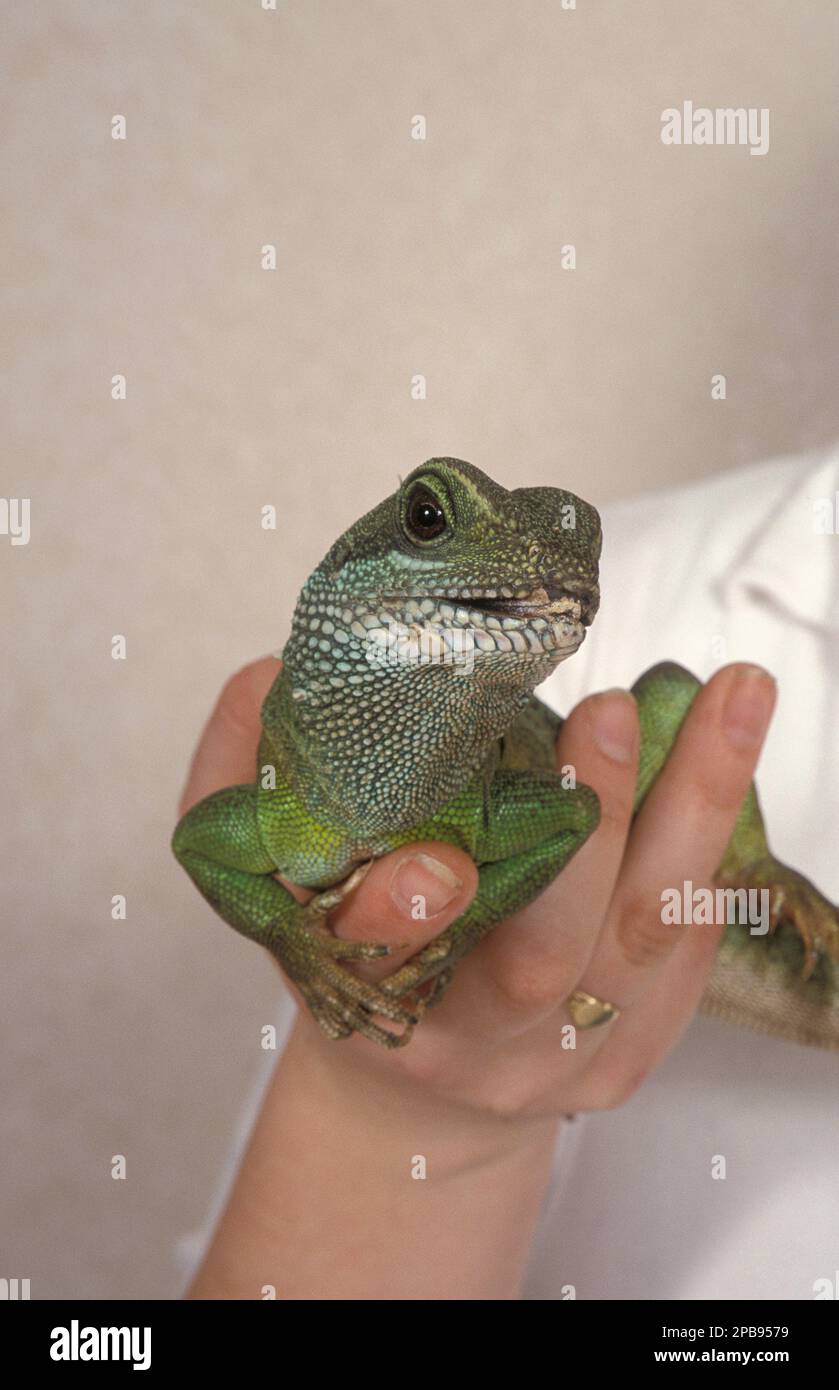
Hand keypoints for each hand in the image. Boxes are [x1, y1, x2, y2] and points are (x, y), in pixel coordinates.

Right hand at [180, 657, 775, 1121]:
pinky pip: (688, 953)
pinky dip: (714, 849)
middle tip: (609, 712)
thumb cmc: (351, 960)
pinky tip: (730, 754)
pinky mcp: (631, 1057)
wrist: (428, 1093)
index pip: (373, 960)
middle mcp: (466, 1042)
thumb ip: (238, 782)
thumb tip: (272, 677)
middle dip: (583, 831)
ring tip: (736, 695)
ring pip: (641, 941)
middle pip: (540, 954)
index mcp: (364, 996)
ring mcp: (558, 1059)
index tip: (437, 854)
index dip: (400, 912)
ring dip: (696, 809)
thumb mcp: (269, 884)